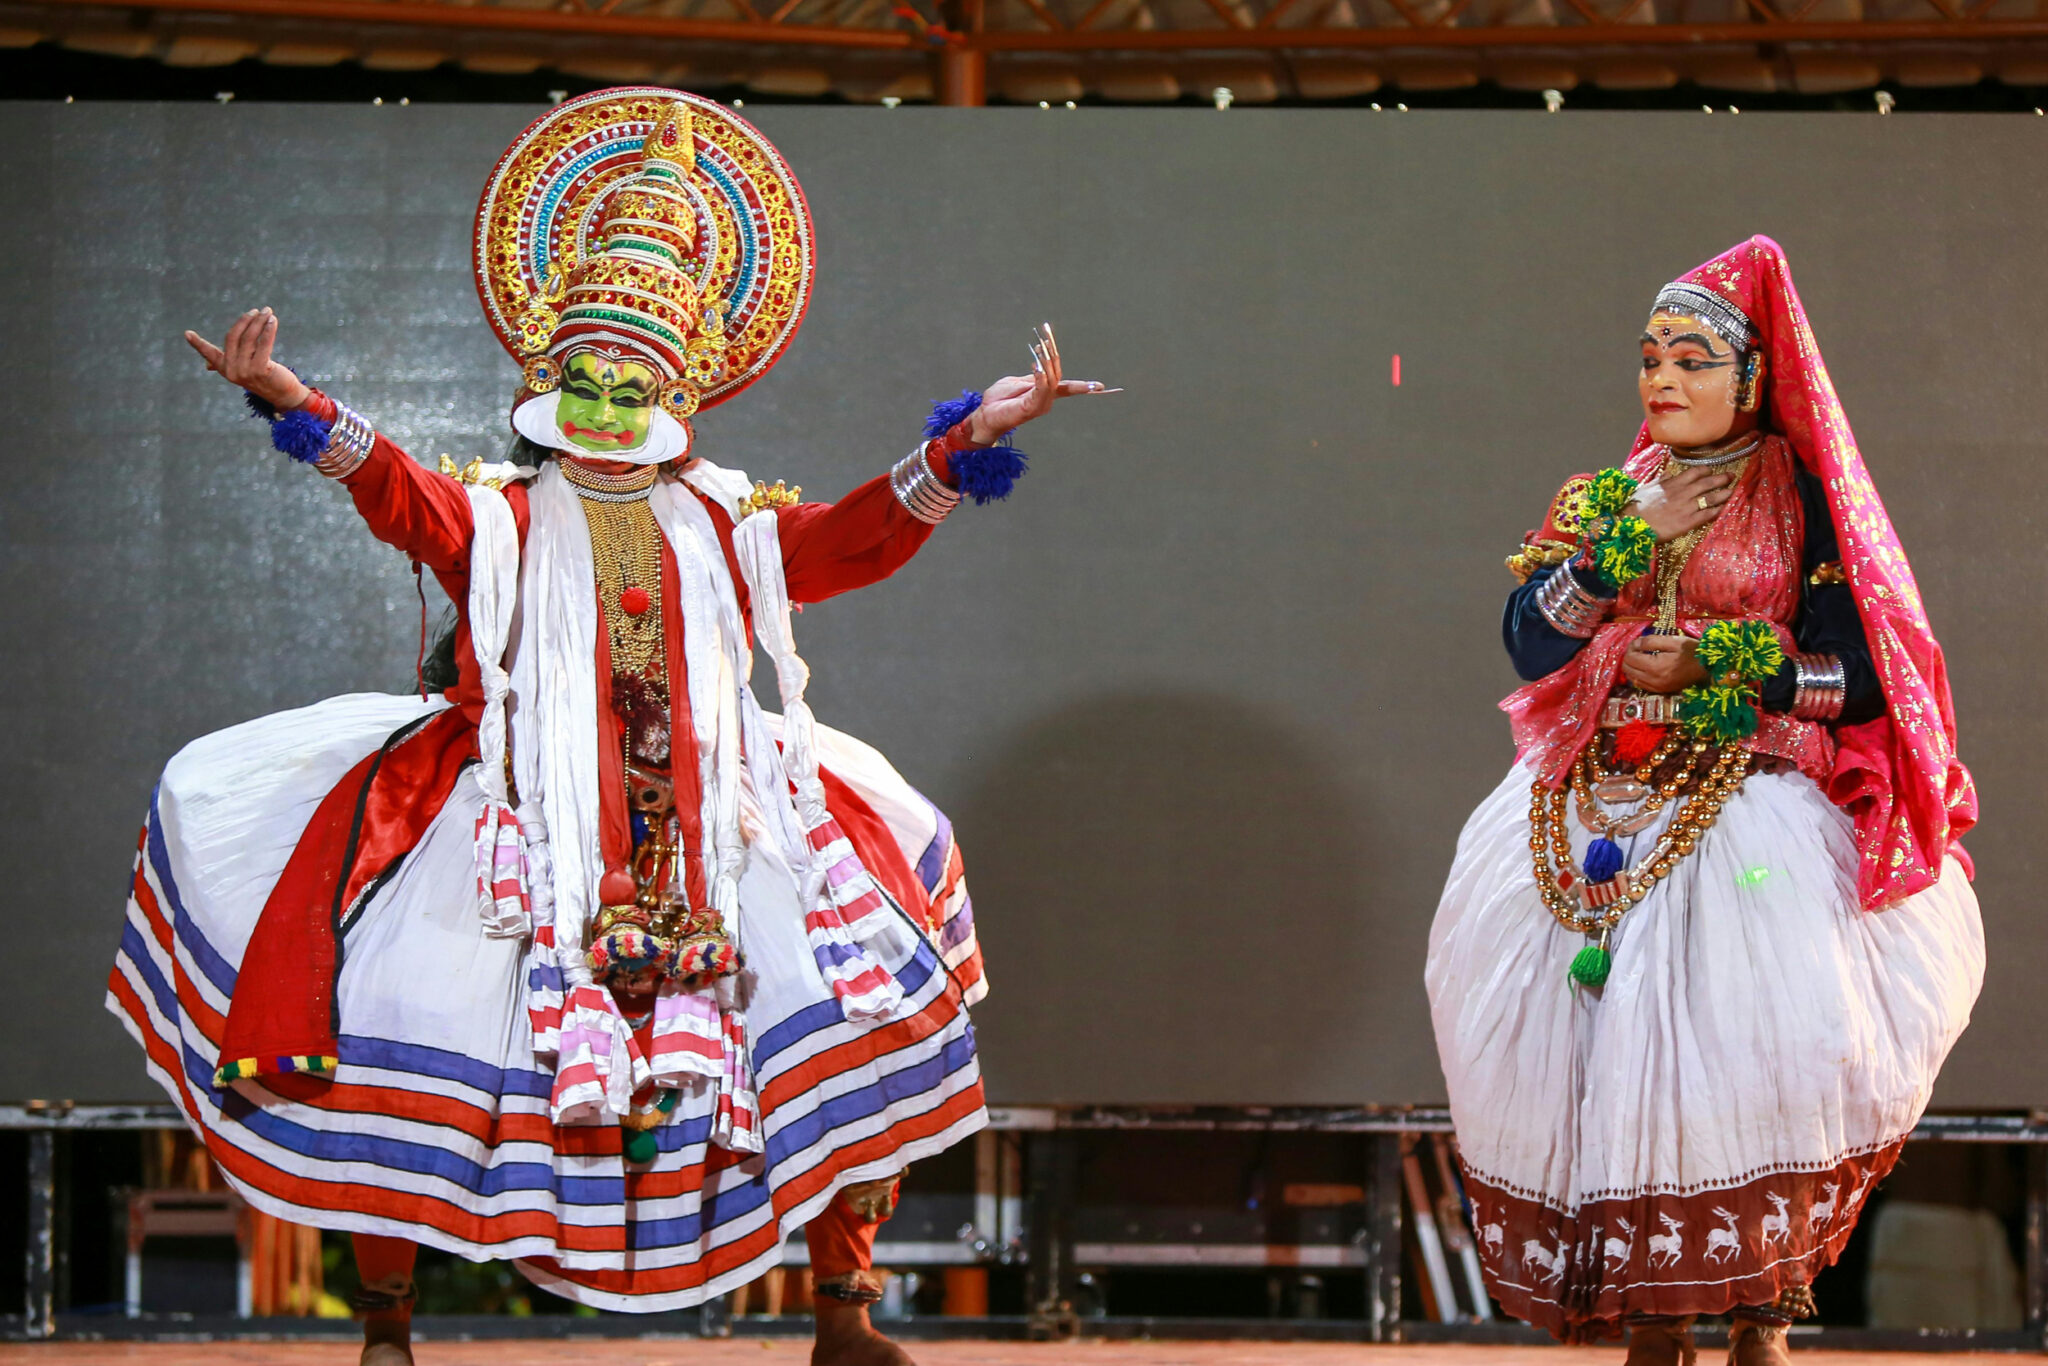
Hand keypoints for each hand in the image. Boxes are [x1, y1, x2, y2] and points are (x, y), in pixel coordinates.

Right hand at [184, 308, 309, 411]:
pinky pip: (264, 344)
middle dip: (245, 320)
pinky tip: (273, 321)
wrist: (283, 395)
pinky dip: (268, 330)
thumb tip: (208, 365)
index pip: (209, 353)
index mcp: (224, 368)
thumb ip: (230, 362)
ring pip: (250, 338)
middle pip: (234, 337)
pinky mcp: (261, 370)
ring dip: (260, 322)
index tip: (187, 334)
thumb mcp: (244, 370)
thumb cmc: (264, 378)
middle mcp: (231, 370)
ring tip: (268, 312)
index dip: (198, 344)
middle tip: (258, 310)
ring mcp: (245, 371)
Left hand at [966, 323, 1112, 444]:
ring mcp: (1039, 405)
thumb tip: (1042, 363)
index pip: (1067, 386)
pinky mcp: (1030, 408)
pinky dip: (1041, 377)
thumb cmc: (998, 400)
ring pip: (1051, 381)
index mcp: (1044, 393)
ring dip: (1046, 362)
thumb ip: (1032, 376)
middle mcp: (1046, 400)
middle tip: (1044, 334)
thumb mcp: (1017, 382)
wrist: (985, 416)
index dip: (1083, 386)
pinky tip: (1037, 366)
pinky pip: (1040, 390)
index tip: (1101, 386)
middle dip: (1053, 353)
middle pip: (1058, 375)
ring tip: (1038, 347)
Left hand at [1621, 634, 1708, 693]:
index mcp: (1656, 667)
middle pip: (1627, 669)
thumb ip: (1651, 641)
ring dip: (1632, 667)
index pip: (1630, 658)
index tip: (1637, 642)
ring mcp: (1656, 688)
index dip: (1630, 648)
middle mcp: (1653, 680)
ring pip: (1632, 678)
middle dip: (1628, 657)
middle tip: (1637, 649)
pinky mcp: (1660, 691)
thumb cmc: (1693, 652)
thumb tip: (1635, 644)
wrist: (1709, 669)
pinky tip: (1645, 667)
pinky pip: (1640, 685)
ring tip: (1640, 657)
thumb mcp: (1673, 641)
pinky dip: (1638, 675)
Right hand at [1627, 463, 1733, 542]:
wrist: (1631, 523)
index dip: (1706, 471)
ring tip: (1733, 491)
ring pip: (1711, 497)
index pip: (1695, 472)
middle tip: (1731, 476)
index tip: (1711, 471)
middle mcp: (1683, 492)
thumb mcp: (1647, 488)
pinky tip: (1724, 509)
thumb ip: (1660, 481)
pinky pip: (1707, 514)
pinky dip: (1717, 511)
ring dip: (1724, 493)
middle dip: (1721, 478)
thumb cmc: (1635, 506)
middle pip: (1707, 483)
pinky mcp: (1688, 522)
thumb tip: (1668, 474)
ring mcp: (1687, 507)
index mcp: (1672, 483)